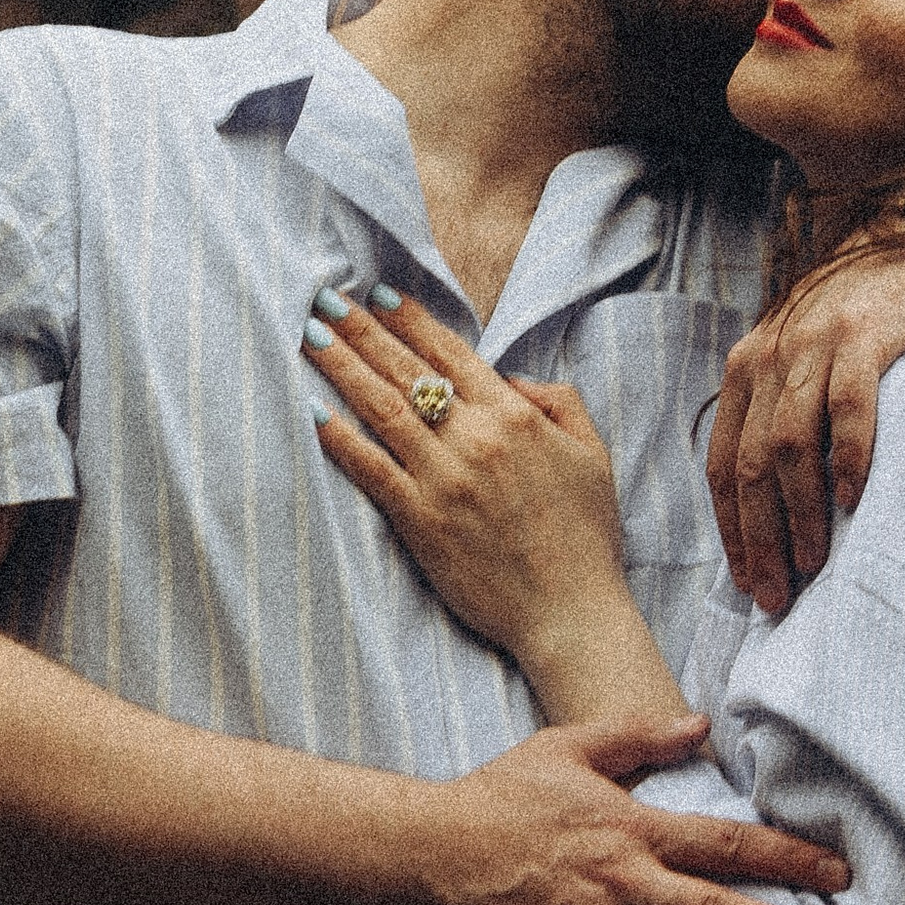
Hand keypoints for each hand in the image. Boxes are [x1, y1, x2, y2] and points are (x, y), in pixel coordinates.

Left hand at [304, 284, 631, 678]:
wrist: (571, 610)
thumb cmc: (586, 535)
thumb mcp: (593, 453)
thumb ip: (559, 400)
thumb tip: (510, 377)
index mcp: (515, 416)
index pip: (451, 352)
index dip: (410, 319)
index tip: (378, 294)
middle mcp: (475, 438)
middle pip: (407, 370)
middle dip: (362, 330)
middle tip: (327, 299)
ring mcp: (444, 478)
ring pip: (381, 408)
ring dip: (341, 368)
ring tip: (311, 336)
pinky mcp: (420, 521)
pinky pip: (370, 469)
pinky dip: (339, 438)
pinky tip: (314, 411)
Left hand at [708, 252, 904, 616]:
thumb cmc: (857, 320)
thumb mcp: (799, 362)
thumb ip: (780, 417)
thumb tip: (774, 509)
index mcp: (745, 371)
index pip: (721, 464)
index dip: (731, 530)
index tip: (745, 584)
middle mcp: (767, 357)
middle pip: (751, 464)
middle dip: (759, 538)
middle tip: (775, 594)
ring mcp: (814, 344)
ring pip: (791, 443)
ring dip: (798, 512)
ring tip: (813, 562)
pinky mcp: (862, 335)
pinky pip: (847, 405)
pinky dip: (847, 456)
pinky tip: (851, 500)